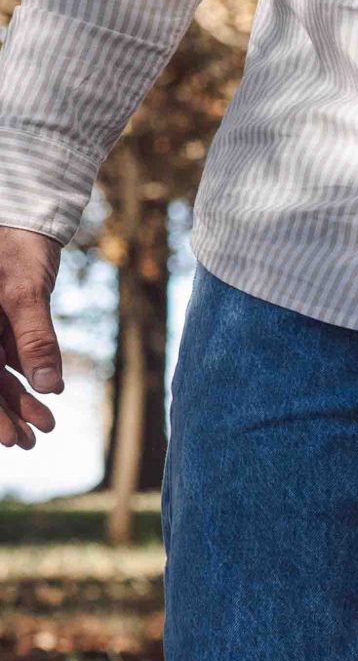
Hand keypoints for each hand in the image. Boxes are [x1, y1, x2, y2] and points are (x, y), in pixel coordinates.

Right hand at [0, 227, 64, 451]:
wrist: (22, 216)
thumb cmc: (17, 247)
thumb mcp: (25, 290)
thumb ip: (35, 337)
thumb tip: (49, 386)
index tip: (10, 440)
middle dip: (2, 414)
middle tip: (30, 443)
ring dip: (14, 401)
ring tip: (44, 428)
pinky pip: (2, 358)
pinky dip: (22, 378)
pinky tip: (46, 398)